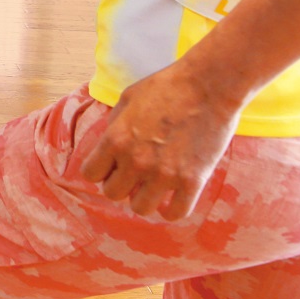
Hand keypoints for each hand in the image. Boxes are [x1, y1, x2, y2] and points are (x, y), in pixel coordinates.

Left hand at [79, 61, 240, 219]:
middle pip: (112, 193)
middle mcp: (136, 160)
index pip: (90, 174)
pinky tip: (173, 198)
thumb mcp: (127, 98)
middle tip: (133, 175)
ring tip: (153, 186)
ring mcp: (164, 174)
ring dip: (144, 198)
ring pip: (140, 208)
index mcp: (116, 138)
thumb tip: (107, 147)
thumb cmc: (166, 86)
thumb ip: (114, 125)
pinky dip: (171, 210)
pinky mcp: (192, 181)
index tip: (111, 166)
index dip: (99, 170)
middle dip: (120, 184)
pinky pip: (175, 213)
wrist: (208, 85)